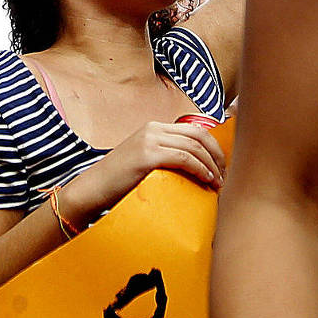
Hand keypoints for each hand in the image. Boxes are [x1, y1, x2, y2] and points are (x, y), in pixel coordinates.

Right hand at [62, 118, 225, 222]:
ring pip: (194, 147)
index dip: (213, 148)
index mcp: (153, 128)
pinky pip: (183, 158)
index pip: (194, 130)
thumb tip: (196, 169)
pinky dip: (199, 169)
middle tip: (226, 175)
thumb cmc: (118, 182)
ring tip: (218, 183)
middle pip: (199, 135)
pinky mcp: (147, 155)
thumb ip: (166, 157)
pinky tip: (206, 180)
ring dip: (211, 166)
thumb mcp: (145, 162)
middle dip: (217, 155)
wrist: (91, 190)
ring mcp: (149, 140)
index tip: (222, 167)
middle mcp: (152, 129)